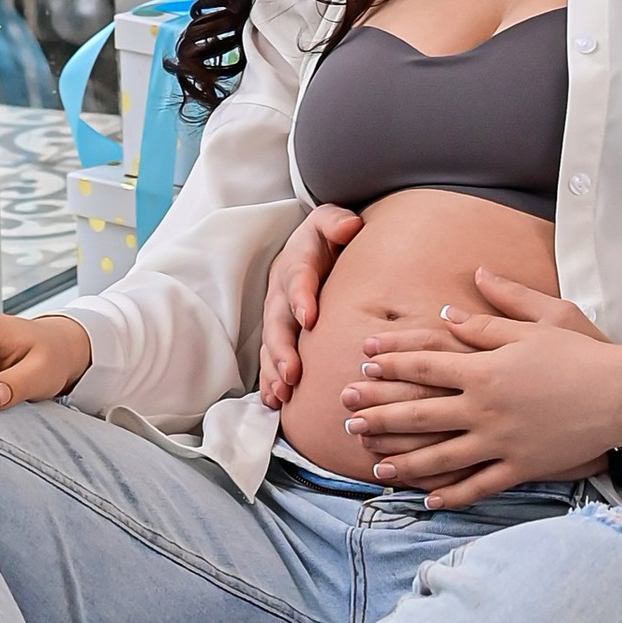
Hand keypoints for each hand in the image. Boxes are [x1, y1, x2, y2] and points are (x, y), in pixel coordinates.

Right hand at [258, 205, 362, 407]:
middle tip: (293, 373)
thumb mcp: (331, 221)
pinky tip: (276, 401)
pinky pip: (270, 358)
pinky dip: (271, 380)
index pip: (298, 278)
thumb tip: (351, 226)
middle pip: (278, 322)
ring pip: (271, 345)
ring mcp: (277, 316)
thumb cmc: (326, 237)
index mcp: (297, 263)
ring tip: (283, 393)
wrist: (309, 247)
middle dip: (283, 349)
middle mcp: (281, 292)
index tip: (309, 318)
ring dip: (275, 370)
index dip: (301, 297)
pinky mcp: (278, 333)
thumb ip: (338, 221)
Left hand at [338, 273, 621, 506]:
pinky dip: (452, 495)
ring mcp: (501, 442)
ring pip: (441, 456)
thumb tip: (451, 303)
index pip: (427, 364)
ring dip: (405, 460)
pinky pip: (479, 485)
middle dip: (381, 414)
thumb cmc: (583, 351)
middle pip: (421, 411)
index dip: (392, 363)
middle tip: (348, 418)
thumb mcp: (539, 319)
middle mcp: (486, 407)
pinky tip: (428, 501)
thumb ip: (493, 310)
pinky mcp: (521, 467)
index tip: (363, 363)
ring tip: (375, 464)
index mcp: (486, 367)